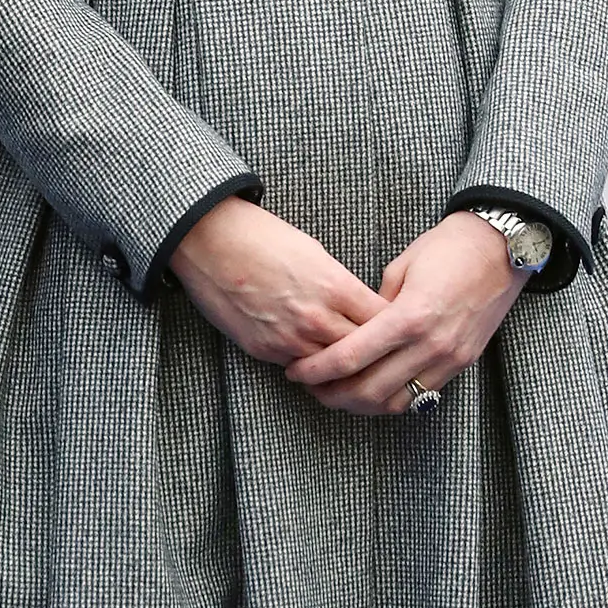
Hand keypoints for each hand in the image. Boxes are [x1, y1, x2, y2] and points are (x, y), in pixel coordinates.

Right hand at [170, 195, 382, 366]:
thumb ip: (341, 286)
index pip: (385, 322)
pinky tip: (316, 365)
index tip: (399, 330)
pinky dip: (310, 368)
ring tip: (353, 370)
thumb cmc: (263, 237)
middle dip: (374, 356)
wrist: (209, 241)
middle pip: (364, 353)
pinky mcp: (264, 350)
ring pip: (332, 369)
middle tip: (383, 359)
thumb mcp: (315, 253)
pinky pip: (298, 368)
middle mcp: (317, 318)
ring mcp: (289, 338)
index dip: (395, 328)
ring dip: (342, 370)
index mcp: (336, 287)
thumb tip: (359, 309)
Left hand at [285, 212, 526, 417]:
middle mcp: (430, 344)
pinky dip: (391, 400)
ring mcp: (449, 358)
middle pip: (368, 390)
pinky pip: (421, 397)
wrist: (503, 247)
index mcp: (409, 316)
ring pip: (395, 403)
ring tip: (338, 393)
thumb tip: (352, 330)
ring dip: (360, 405)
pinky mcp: (462, 363)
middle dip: (332, 395)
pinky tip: (372, 391)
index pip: (351, 357)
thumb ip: (374, 306)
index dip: (317, 370)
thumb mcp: (401, 268)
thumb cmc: (448, 247)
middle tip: (311, 387)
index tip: (297, 371)